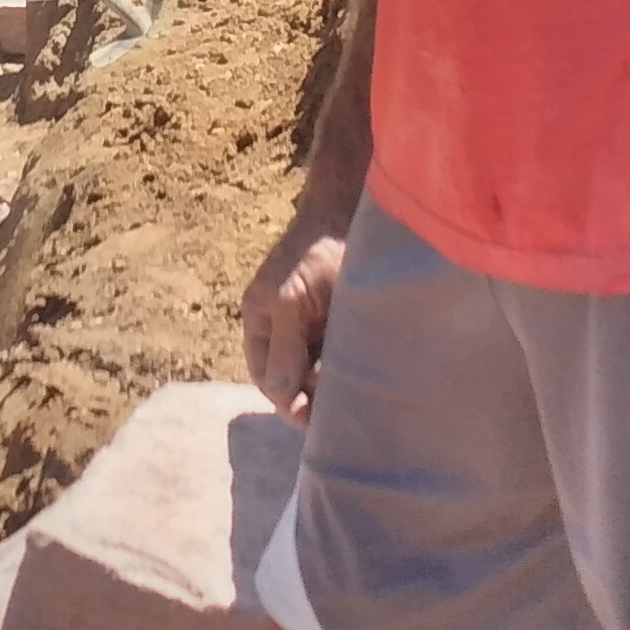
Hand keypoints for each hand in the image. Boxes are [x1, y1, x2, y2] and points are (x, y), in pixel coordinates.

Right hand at [240, 215, 350, 422]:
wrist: (353, 213)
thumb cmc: (316, 251)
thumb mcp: (292, 299)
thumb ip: (285, 347)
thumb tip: (281, 396)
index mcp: (261, 322)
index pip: (268, 378)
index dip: (287, 400)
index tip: (310, 415)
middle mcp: (285, 330)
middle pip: (294, 380)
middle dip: (312, 396)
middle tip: (339, 411)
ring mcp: (315, 328)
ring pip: (320, 373)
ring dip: (334, 386)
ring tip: (356, 396)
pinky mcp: (343, 324)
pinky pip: (342, 358)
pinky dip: (352, 370)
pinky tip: (368, 377)